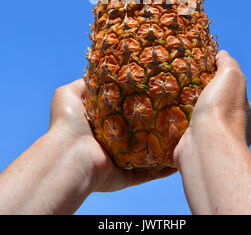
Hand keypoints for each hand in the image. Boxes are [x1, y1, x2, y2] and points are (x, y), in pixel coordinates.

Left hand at [49, 79, 175, 192]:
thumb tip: (96, 74)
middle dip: (153, 122)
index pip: (122, 112)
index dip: (136, 101)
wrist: (70, 155)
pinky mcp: (127, 176)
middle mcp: (109, 143)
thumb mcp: (68, 94)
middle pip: (137, 130)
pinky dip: (165, 167)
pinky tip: (179, 155)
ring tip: (183, 131)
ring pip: (147, 152)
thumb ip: (83, 85)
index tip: (153, 89)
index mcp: (99, 124)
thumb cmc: (67, 123)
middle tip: (173, 109)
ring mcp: (119, 161)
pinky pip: (150, 172)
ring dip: (163, 144)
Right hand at [172, 51, 250, 215]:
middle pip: (217, 107)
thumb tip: (222, 54)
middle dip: (204, 98)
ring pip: (200, 121)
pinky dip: (177, 125)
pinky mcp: (194, 149)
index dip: (221, 80)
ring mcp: (213, 141)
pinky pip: (185, 133)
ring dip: (189, 112)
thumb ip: (228, 63)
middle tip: (186, 87)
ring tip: (172, 99)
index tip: (206, 73)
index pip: (234, 91)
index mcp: (245, 111)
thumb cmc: (222, 110)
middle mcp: (233, 128)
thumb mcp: (231, 76)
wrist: (206, 146)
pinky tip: (167, 117)